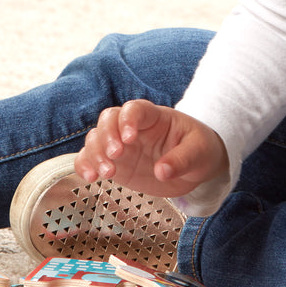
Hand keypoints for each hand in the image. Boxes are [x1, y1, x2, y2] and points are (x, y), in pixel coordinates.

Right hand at [74, 100, 228, 197]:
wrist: (196, 167)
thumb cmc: (200, 150)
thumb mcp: (200, 153)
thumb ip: (182, 160)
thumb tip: (162, 172)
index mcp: (155, 117)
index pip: (135, 109)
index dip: (128, 119)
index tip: (129, 138)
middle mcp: (133, 127)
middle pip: (108, 120)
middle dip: (107, 136)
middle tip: (116, 155)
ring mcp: (121, 145)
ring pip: (96, 139)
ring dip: (95, 154)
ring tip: (107, 173)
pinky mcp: (115, 163)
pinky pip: (91, 159)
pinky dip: (85, 165)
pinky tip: (89, 177)